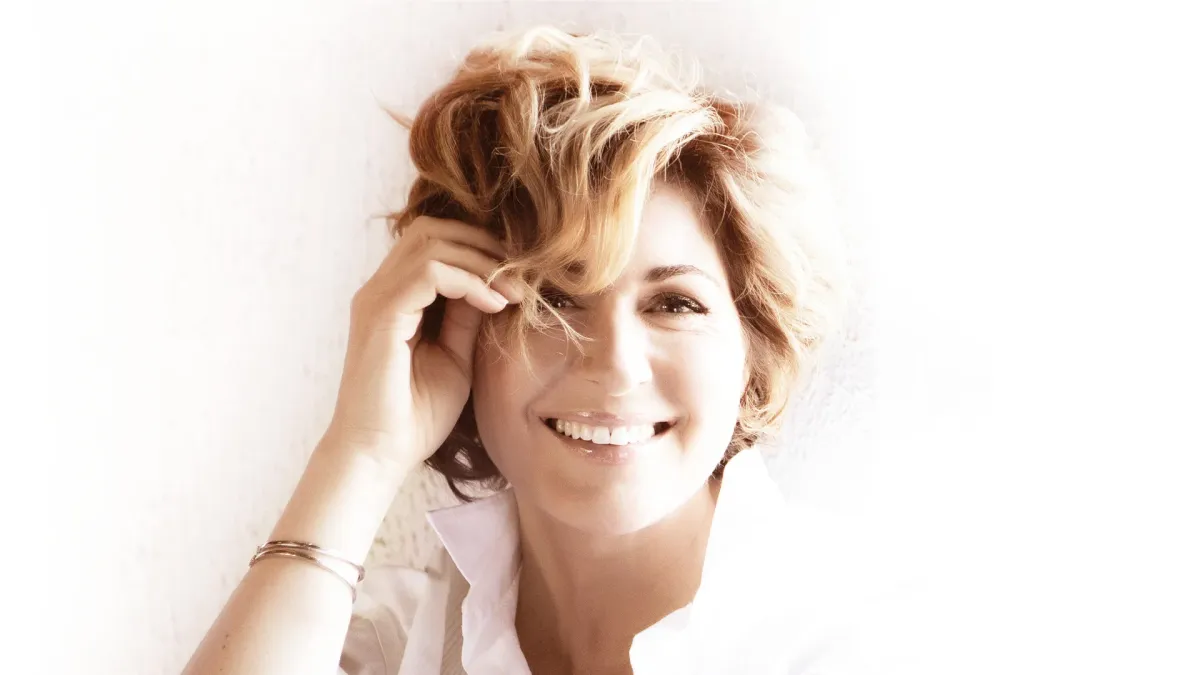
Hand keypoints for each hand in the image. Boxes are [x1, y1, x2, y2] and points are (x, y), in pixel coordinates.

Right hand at [324, 215, 520, 471]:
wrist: (381, 454)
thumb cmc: (416, 415)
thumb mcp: (457, 356)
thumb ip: (469, 317)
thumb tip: (498, 284)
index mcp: (395, 296)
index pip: (434, 241)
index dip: (481, 249)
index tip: (520, 280)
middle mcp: (380, 289)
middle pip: (432, 228)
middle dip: (483, 243)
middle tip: (522, 276)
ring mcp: (376, 299)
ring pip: (431, 241)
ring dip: (482, 261)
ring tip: (515, 293)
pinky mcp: (380, 315)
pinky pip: (429, 272)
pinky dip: (469, 280)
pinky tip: (494, 304)